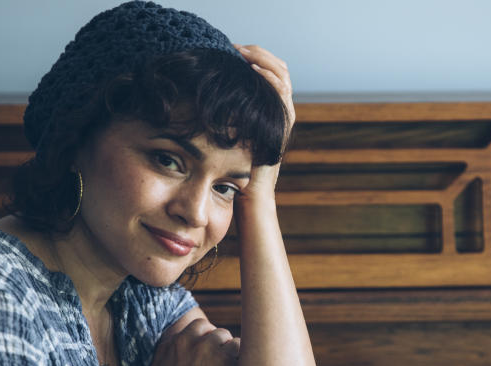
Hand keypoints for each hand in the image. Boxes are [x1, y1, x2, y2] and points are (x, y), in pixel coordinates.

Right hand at [148, 318, 239, 365]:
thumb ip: (163, 353)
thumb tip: (173, 340)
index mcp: (172, 344)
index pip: (195, 327)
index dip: (204, 340)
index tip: (208, 353)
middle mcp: (190, 342)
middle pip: (213, 330)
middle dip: (218, 343)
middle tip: (221, 362)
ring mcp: (209, 350)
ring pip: (228, 338)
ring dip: (230, 352)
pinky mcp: (227, 361)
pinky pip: (241, 349)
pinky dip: (242, 361)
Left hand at [234, 44, 294, 195]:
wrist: (249, 192)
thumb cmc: (233, 167)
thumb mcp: (228, 131)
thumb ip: (227, 113)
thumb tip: (206, 91)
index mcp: (270, 109)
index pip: (271, 72)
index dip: (255, 56)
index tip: (232, 50)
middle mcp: (280, 110)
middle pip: (279, 69)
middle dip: (259, 53)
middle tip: (237, 48)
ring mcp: (284, 117)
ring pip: (282, 76)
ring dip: (263, 60)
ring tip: (244, 53)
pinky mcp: (283, 125)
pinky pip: (282, 94)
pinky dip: (270, 77)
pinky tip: (254, 69)